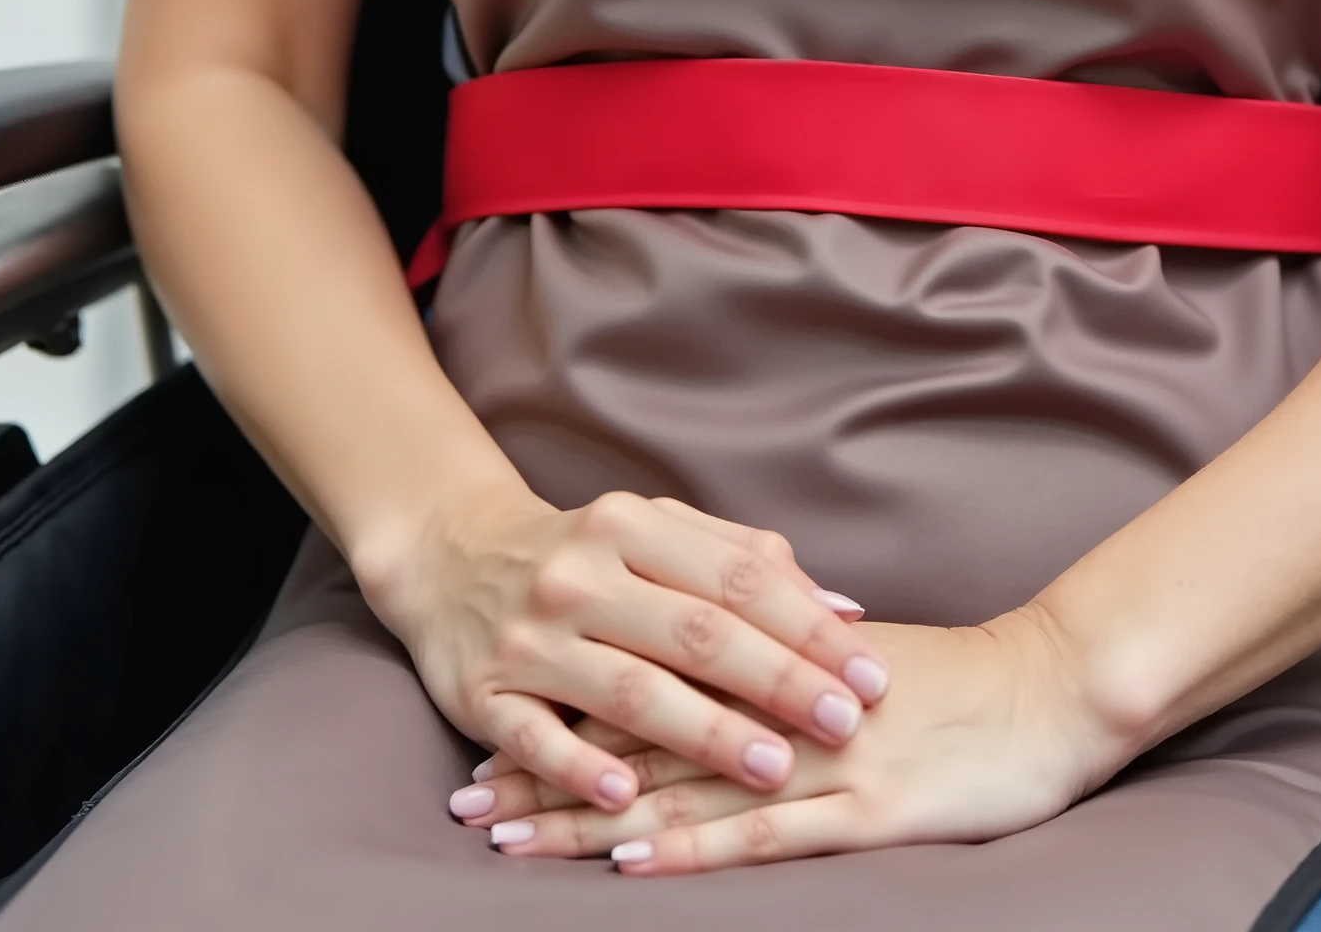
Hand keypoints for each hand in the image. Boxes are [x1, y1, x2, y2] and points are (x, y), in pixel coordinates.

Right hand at [362, 477, 887, 812]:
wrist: (451, 554)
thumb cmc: (586, 552)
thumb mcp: (657, 533)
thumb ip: (748, 563)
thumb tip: (846, 610)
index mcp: (632, 525)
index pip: (737, 578)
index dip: (808, 627)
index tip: (869, 672)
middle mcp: (582, 574)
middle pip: (694, 632)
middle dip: (776, 681)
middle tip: (843, 722)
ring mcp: (530, 634)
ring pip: (628, 689)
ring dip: (704, 731)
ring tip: (771, 768)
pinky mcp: (481, 691)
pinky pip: (535, 736)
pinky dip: (579, 766)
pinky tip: (624, 796)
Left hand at [446, 608, 1120, 870]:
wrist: (1049, 691)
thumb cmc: (954, 684)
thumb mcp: (850, 661)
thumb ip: (776, 659)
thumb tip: (704, 663)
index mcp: (772, 660)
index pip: (645, 685)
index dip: (566, 716)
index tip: (491, 738)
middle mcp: (782, 704)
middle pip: (642, 739)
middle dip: (551, 774)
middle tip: (470, 803)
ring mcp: (822, 756)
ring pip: (682, 787)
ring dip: (589, 817)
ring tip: (511, 839)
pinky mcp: (866, 806)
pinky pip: (764, 830)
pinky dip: (692, 843)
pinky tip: (632, 857)